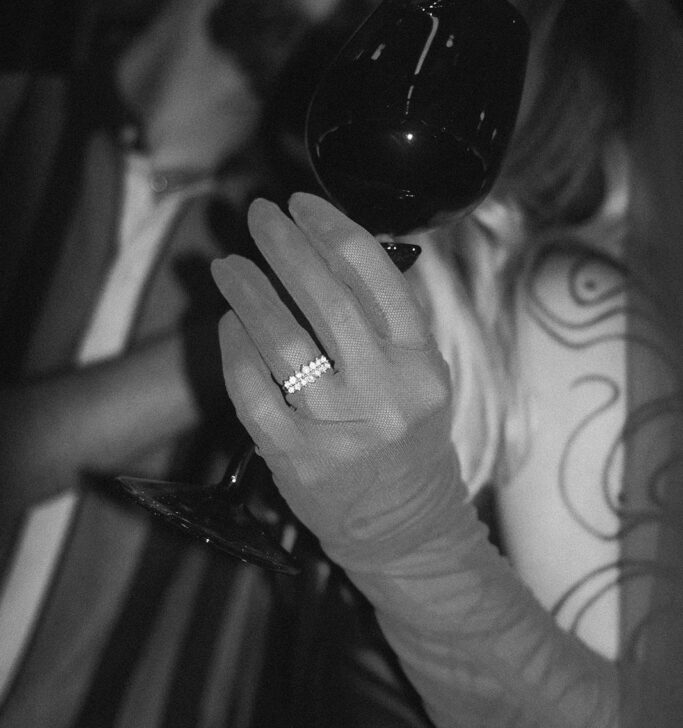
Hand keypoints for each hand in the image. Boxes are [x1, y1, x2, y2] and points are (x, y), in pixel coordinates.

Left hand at [211, 193, 463, 565]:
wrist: (402, 525)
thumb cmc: (409, 437)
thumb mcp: (422, 374)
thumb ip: (389, 317)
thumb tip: (336, 244)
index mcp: (421, 363)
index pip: (375, 276)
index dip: (332, 228)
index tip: (302, 202)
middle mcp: (383, 392)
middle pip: (324, 297)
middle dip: (284, 245)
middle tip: (258, 215)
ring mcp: (335, 429)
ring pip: (280, 340)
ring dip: (247, 291)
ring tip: (228, 263)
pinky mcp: (293, 458)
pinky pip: (250, 389)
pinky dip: (234, 347)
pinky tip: (229, 321)